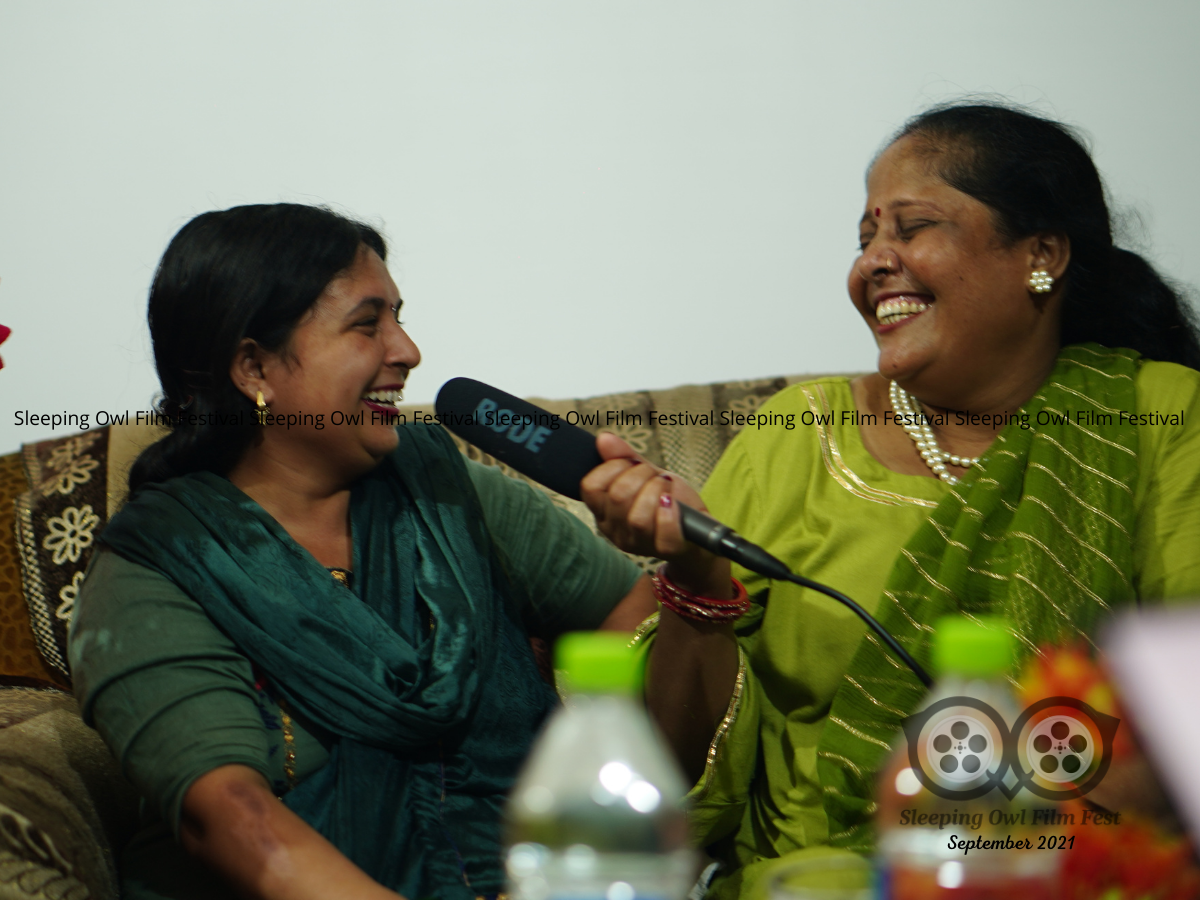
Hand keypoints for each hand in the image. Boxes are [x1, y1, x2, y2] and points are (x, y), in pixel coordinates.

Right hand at [581, 433, 728, 595]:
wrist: (698, 527)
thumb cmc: (668, 499)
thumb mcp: (646, 473)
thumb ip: (623, 457)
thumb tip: (603, 438)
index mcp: (603, 512)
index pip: (590, 486)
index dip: (612, 466)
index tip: (631, 464)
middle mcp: (615, 530)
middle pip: (617, 496)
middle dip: (641, 474)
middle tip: (656, 476)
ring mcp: (639, 543)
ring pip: (637, 517)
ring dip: (657, 490)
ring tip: (667, 488)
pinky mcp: (665, 549)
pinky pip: (663, 531)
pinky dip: (670, 512)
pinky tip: (674, 502)